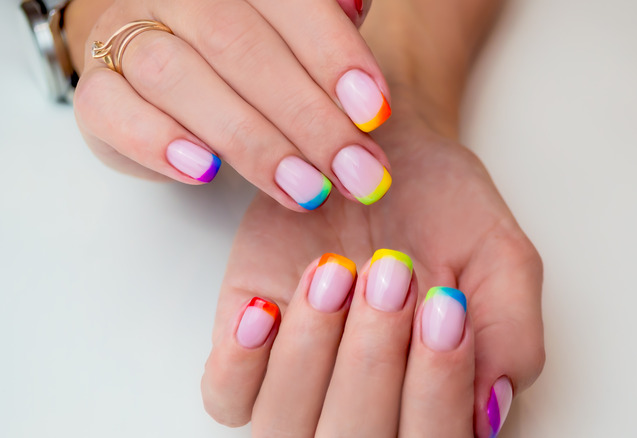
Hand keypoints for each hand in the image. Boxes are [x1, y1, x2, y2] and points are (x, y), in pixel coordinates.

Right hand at [67, 0, 392, 209]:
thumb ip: (327, 27)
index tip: (375, 114)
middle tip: (354, 172)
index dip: (333, 56)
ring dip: (249, 140)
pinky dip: (157, 142)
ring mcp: (128, 36)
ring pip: (177, 77)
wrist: (166, 72)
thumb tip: (360, 9)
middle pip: (239, 46)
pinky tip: (205, 172)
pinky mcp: (98, 90)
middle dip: (307, 116)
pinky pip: (111, 109)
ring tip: (303, 189)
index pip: (288, 2)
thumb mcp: (296, 36)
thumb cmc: (249, 55)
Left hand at [200, 99, 544, 436]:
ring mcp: (299, 383)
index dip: (437, 389)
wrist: (378, 151)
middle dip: (375, 360)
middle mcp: (367, 405)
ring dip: (313, 352)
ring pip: (287, 428)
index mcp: (435, 399)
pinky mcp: (245, 347)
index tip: (446, 304)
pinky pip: (227, 396)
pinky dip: (244, 362)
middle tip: (395, 272)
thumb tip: (488, 411)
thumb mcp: (499, 256)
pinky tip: (269, 307)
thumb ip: (512, 335)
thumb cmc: (441, 207)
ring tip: (339, 272)